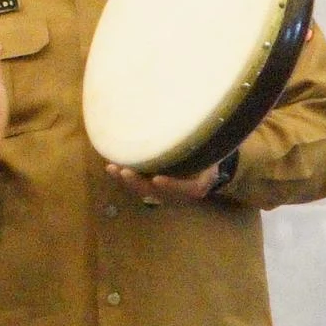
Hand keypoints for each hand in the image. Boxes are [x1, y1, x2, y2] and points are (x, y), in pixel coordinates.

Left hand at [106, 159, 225, 204]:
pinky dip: (123, 177)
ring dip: (126, 181)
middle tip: (125, 172)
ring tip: (112, 168)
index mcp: (198, 186)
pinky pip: (137, 185)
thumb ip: (208, 150)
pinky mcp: (153, 187)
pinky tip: (111, 166)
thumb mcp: (214, 155)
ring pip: (143, 191)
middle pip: (158, 193)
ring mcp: (164, 193)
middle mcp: (179, 194)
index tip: (158, 179)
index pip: (188, 190)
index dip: (172, 186)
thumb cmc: (208, 158)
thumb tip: (206, 130)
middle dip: (139, 183)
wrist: (204, 169)